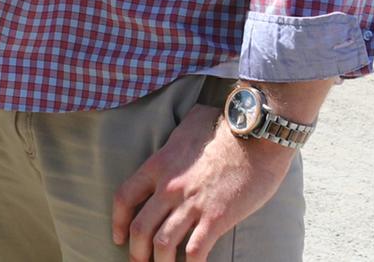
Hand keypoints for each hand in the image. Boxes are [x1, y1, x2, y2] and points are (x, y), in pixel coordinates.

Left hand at [111, 105, 294, 260]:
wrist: (255, 136)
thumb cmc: (225, 128)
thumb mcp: (188, 125)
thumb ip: (176, 136)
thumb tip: (180, 133)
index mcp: (158, 166)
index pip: (124, 197)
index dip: (117, 222)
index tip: (119, 237)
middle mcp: (169, 187)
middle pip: (139, 228)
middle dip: (136, 252)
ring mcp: (191, 204)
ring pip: (162, 244)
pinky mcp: (216, 218)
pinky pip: (195, 251)